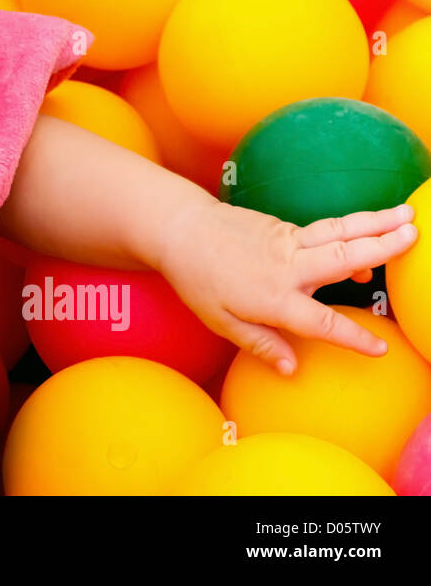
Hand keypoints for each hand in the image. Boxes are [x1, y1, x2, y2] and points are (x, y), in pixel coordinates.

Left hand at [154, 197, 417, 376]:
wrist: (179, 229)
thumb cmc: (196, 279)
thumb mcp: (220, 321)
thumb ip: (260, 344)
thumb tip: (292, 368)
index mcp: (273, 297)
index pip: (320, 322)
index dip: (351, 336)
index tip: (380, 349)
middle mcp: (286, 266)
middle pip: (341, 256)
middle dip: (381, 248)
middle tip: (415, 235)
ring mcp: (286, 241)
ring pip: (337, 232)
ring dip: (374, 223)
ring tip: (409, 216)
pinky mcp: (283, 226)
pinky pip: (323, 230)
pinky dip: (350, 230)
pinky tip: (370, 233)